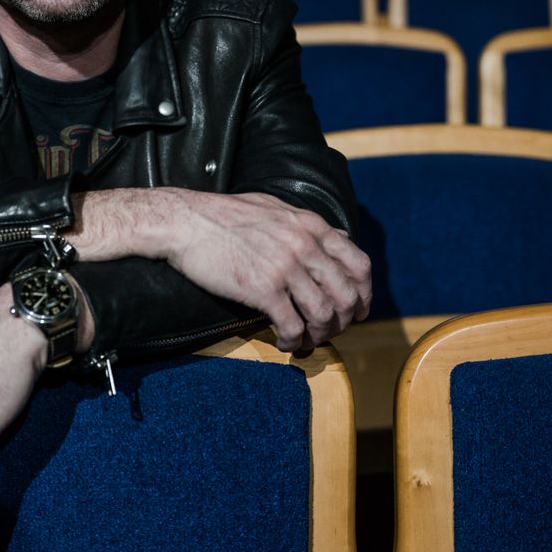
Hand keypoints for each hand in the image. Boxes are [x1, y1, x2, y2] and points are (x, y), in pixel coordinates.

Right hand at [165, 190, 370, 350]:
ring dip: (320, 335)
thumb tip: (338, 238)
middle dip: (344, 321)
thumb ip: (308, 225)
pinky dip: (293, 340)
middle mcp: (304, 246)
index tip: (359, 310)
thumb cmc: (225, 215)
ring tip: (306, 341)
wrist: (187, 222)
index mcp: (311, 226)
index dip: (364, 293)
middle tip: (332, 332)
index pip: (358, 264)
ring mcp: (285, 268)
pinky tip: (284, 342)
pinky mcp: (263, 289)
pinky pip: (292, 325)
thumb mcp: (276, 209)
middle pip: (346, 295)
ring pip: (323, 314)